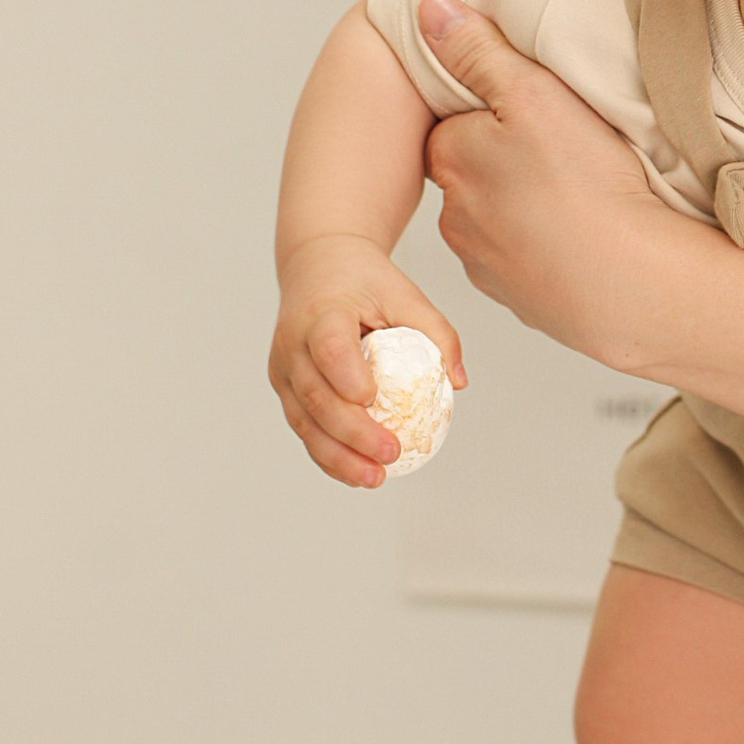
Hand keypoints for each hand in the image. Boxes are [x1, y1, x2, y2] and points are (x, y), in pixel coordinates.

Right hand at [270, 238, 464, 490]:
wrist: (318, 265)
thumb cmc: (366, 281)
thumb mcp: (404, 293)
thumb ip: (436, 332)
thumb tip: (459, 382)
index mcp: (322, 313)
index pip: (329, 347)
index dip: (346, 376)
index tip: (372, 399)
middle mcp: (293, 343)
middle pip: (315, 395)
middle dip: (351, 432)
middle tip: (391, 452)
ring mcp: (284, 369)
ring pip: (304, 421)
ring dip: (337, 456)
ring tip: (374, 478)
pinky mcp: (285, 388)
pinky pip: (304, 427)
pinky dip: (328, 454)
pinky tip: (357, 473)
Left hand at [417, 0, 667, 358]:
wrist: (629, 284)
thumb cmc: (585, 185)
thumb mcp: (531, 92)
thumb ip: (478, 50)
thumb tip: (428, 9)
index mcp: (453, 158)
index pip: (456, 122)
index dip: (495, 111)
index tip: (535, 112)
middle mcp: (455, 215)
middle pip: (475, 171)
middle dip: (507, 161)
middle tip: (565, 152)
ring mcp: (486, 263)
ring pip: (500, 219)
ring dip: (527, 208)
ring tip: (580, 197)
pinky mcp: (521, 300)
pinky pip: (526, 263)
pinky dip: (548, 250)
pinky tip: (584, 238)